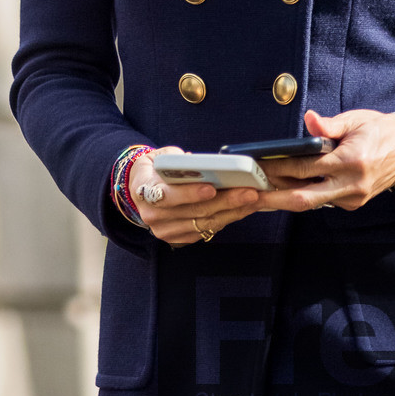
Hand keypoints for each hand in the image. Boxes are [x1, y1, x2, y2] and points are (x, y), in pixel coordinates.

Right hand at [128, 146, 270, 248]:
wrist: (140, 189)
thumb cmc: (155, 169)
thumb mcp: (160, 156)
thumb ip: (177, 159)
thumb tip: (201, 163)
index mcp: (144, 191)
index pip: (168, 196)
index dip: (190, 193)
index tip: (212, 188)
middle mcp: (153, 215)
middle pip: (194, 212)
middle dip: (225, 201)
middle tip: (249, 192)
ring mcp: (165, 230)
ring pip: (205, 224)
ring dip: (233, 212)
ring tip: (253, 200)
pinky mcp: (178, 239)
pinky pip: (207, 231)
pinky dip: (228, 219)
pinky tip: (244, 209)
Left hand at [258, 109, 394, 212]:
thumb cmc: (382, 130)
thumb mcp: (356, 120)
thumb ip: (329, 126)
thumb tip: (308, 121)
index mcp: (351, 161)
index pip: (305, 168)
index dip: (278, 169)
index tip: (258, 167)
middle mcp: (351, 185)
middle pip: (303, 199)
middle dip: (273, 199)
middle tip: (250, 196)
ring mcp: (353, 198)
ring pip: (311, 203)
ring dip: (285, 198)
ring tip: (260, 193)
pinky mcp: (353, 203)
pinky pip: (323, 202)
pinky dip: (304, 195)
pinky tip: (286, 190)